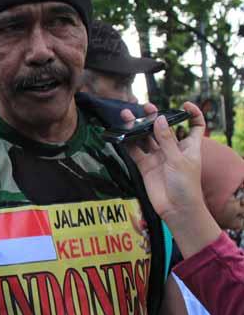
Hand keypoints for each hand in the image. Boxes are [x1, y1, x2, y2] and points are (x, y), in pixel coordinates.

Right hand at [123, 102, 221, 257]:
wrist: (176, 209)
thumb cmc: (186, 186)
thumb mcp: (178, 160)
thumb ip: (166, 140)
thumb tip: (159, 119)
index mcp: (188, 146)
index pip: (193, 126)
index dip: (191, 114)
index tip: (184, 105)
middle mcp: (172, 149)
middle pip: (164, 129)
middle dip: (155, 117)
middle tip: (145, 107)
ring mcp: (158, 157)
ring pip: (146, 138)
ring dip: (138, 128)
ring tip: (127, 116)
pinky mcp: (145, 166)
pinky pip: (135, 151)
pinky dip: (128, 143)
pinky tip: (121, 134)